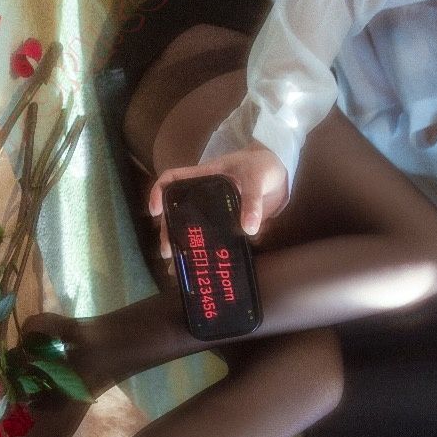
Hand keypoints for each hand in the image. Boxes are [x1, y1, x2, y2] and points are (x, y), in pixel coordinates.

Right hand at [148, 143, 288, 258]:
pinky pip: (217, 240)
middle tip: (169, 252)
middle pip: (178, 212)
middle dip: (169, 232)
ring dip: (185, 248)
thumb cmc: (263, 165)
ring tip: (179, 268)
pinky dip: (210, 256)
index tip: (154, 211)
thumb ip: (252, 201)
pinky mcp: (231, 225)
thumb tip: (248, 230)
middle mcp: (205, 197)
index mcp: (204, 178)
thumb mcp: (256, 178)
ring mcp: (217, 212)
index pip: (172, 180)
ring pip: (194, 230)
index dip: (159, 192)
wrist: (282, 172)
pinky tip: (204, 271)